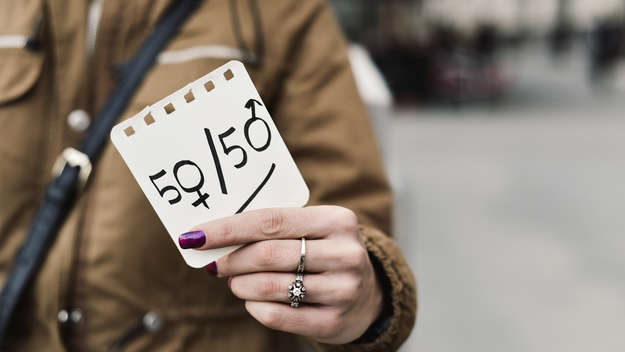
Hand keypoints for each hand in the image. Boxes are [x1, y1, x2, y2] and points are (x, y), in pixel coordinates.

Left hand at [179, 206, 383, 343]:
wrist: (369, 295)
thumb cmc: (325, 253)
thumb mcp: (313, 230)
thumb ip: (275, 227)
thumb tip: (215, 234)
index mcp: (337, 220)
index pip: (271, 220)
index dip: (228, 228)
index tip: (195, 235)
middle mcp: (344, 253)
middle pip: (268, 254)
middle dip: (231, 259)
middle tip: (213, 263)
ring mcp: (343, 290)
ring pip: (270, 286)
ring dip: (240, 284)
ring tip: (234, 281)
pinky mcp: (334, 321)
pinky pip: (277, 315)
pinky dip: (254, 306)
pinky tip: (252, 300)